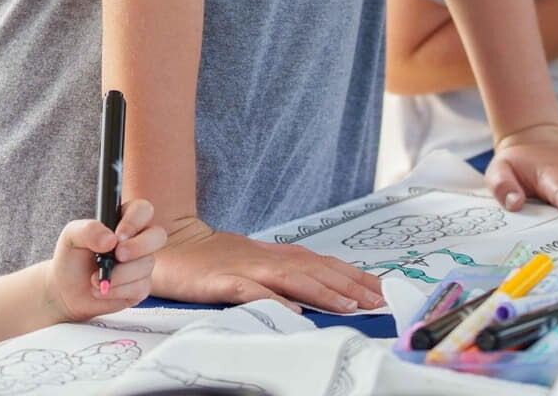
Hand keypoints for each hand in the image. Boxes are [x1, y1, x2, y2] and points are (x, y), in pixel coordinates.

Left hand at [45, 198, 165, 321]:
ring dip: (119, 274)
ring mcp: (141, 264)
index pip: (143, 210)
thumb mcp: (71, 237)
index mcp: (124, 220)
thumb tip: (111, 240)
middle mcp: (137, 240)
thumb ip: (89, 230)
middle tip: (118, 255)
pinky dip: (117, 290)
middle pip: (158, 235)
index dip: (135, 221)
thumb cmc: (71, 257)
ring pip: (147, 264)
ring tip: (94, 279)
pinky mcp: (140, 286)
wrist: (66, 290)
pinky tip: (102, 290)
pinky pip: (140, 287)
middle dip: (139, 246)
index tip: (118, 235)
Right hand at [147, 215, 384, 313]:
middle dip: (352, 286)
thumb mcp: (257, 263)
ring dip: (325, 291)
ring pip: (295, 279)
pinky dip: (277, 300)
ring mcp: (249, 269)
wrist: (174, 245)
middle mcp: (270, 259)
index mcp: (281, 255)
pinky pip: (255, 292)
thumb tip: (322, 290)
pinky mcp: (226, 282)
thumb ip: (287, 274)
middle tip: (380, 301)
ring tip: (351, 305)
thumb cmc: (216, 258)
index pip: (327, 265)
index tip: (383, 291)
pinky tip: (295, 312)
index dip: (356, 277)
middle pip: (319, 270)